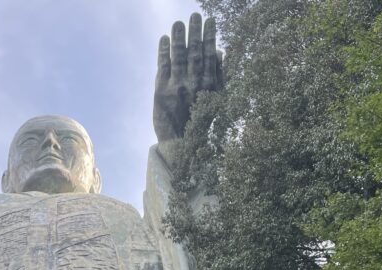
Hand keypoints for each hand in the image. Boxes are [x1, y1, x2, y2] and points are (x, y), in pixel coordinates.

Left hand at [153, 13, 222, 142]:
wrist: (181, 141)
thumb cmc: (200, 119)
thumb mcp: (216, 98)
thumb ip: (219, 75)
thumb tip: (220, 52)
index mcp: (209, 84)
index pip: (209, 55)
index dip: (210, 36)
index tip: (210, 20)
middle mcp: (193, 84)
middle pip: (194, 52)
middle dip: (194, 32)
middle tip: (194, 15)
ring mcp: (177, 86)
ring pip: (179, 57)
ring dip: (178, 38)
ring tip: (177, 22)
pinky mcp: (161, 91)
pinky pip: (163, 67)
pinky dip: (163, 52)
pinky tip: (163, 38)